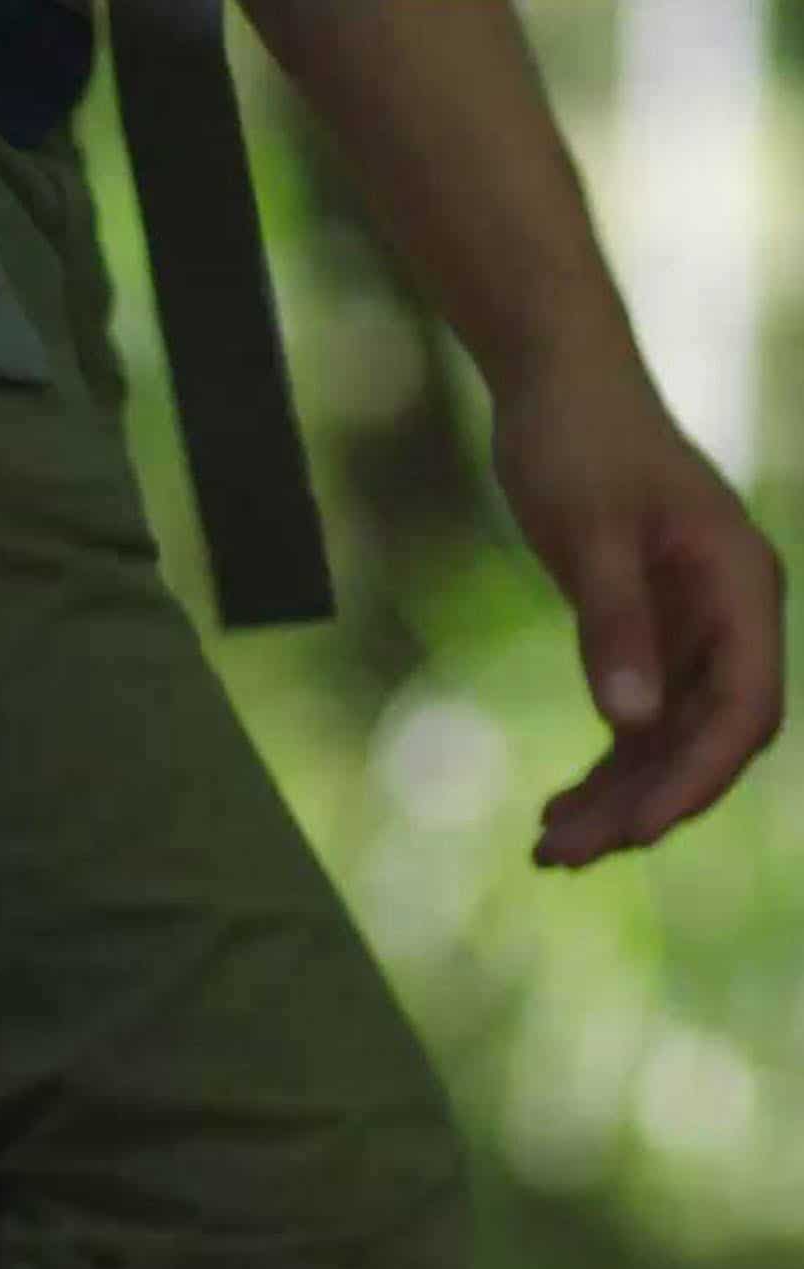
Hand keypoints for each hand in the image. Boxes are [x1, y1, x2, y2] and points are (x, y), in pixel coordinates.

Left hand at [495, 359, 785, 868]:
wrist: (557, 386)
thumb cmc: (579, 443)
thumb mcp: (590, 533)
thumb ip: (613, 624)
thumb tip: (629, 721)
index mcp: (740, 588)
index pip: (743, 709)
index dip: (696, 777)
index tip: (638, 831)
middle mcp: (729, 617)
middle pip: (705, 738)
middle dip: (643, 803)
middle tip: (562, 858)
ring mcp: (691, 628)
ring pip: (667, 739)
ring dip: (616, 797)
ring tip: (549, 852)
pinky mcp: (647, 632)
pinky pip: (637, 719)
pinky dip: (604, 766)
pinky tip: (557, 811)